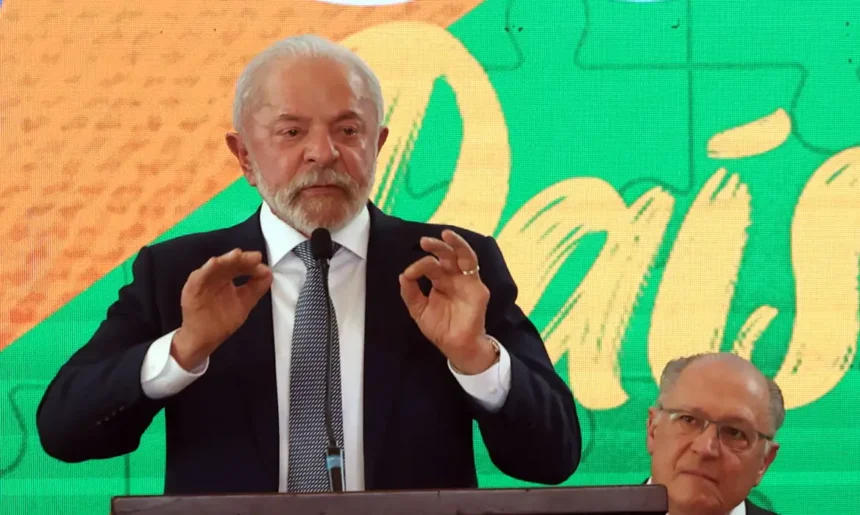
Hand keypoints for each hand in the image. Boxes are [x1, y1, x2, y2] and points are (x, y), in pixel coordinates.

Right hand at [171, 248, 272, 369]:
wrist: (204, 338)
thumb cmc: (221, 320)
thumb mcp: (244, 302)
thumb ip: (256, 288)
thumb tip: (268, 272)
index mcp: (227, 277)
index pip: (239, 265)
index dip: (250, 263)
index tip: (260, 261)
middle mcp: (215, 276)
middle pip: (229, 263)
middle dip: (242, 259)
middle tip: (254, 257)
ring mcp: (203, 282)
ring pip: (214, 267)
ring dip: (225, 260)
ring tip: (237, 255)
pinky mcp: (191, 290)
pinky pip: (198, 278)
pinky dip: (206, 270)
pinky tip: (214, 263)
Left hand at [399, 230, 496, 373]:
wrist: (456, 347)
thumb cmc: (440, 329)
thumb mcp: (419, 310)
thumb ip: (411, 293)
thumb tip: (403, 275)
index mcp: (441, 282)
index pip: (431, 266)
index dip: (419, 267)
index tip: (409, 275)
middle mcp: (454, 278)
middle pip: (447, 255)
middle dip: (436, 246)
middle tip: (424, 241)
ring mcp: (467, 281)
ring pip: (463, 255)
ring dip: (455, 243)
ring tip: (445, 235)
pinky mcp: (477, 288)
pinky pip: (473, 267)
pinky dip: (465, 254)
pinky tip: (456, 247)